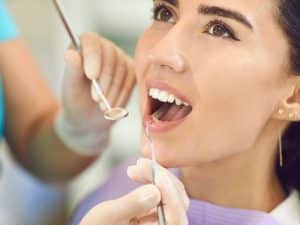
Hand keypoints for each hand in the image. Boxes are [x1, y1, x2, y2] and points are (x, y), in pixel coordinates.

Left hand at [55, 32, 135, 154]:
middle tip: (95, 99)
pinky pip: (132, 80)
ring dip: (113, 90)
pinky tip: (112, 105)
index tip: (91, 76)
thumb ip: (71, 69)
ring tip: (101, 106)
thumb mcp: (71, 88)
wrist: (89, 119)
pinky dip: (122, 95)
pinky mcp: (131, 72)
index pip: (91, 40)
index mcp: (83, 47)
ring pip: (123, 69)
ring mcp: (119, 59)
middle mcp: (103, 49)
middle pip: (111, 54)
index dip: (93, 56)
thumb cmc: (76, 101)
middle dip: (105, 79)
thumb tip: (71, 53)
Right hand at [79, 158, 188, 224]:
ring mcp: (164, 221)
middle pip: (178, 201)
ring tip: (136, 166)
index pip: (175, 214)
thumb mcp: (108, 217)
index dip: (168, 190)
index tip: (154, 171)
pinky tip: (139, 171)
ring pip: (174, 193)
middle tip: (140, 164)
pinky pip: (165, 192)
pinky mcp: (158, 212)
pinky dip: (154, 178)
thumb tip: (156, 190)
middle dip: (161, 177)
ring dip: (158, 175)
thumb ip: (132, 205)